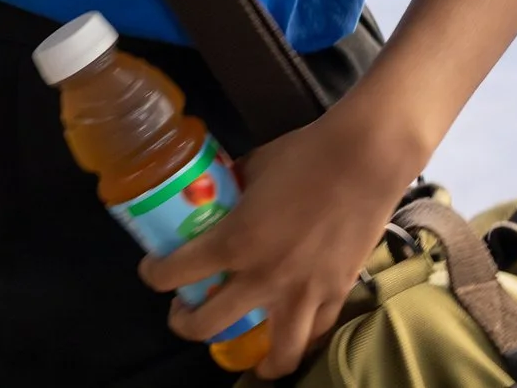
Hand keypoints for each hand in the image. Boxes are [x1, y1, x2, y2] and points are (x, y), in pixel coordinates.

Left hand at [141, 99, 421, 376]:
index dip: (154, 276)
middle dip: (186, 323)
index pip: (175, 272)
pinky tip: (292, 334)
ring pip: (277, 352)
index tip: (153, 272)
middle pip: (208, 324)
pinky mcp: (337, 293)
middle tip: (183, 312)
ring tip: (246, 356)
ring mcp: (304, 292)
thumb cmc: (302, 155)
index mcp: (234, 241)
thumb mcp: (250, 168)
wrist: (363, 160)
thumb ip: (229, 189)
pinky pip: (316, 333)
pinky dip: (301, 339)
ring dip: (256, 360)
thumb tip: (213, 193)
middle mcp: (264, 276)